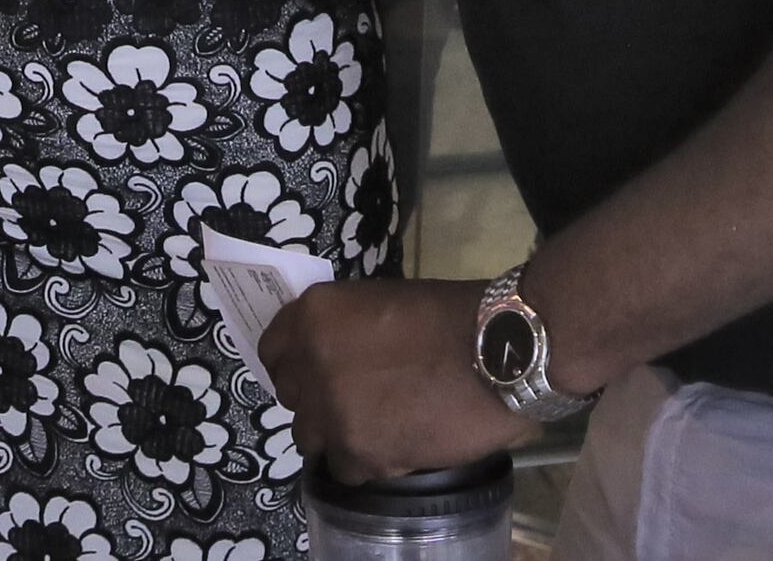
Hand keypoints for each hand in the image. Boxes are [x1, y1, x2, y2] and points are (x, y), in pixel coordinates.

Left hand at [262, 278, 535, 485]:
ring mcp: (332, 413)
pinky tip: (396, 447)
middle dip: (317, 401)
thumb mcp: (379, 302)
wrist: (499, 353)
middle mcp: (311, 364)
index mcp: (314, 316)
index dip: (295, 364)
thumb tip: (336, 353)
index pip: (273, 349)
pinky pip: (346, 469)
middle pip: (291, 397)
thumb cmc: (450, 317)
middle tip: (352, 401)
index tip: (312, 373)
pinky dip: (367, 463)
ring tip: (376, 427)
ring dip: (338, 435)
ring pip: (312, 438)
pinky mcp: (360, 454)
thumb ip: (344, 328)